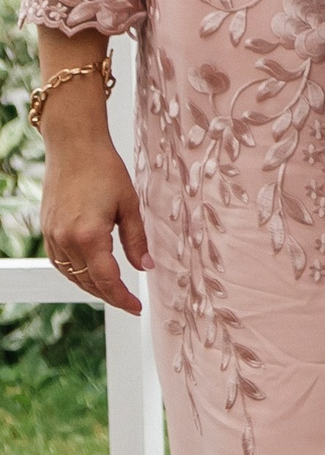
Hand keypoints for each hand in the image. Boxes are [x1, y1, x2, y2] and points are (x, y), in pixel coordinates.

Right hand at [37, 127, 151, 315]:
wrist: (74, 147)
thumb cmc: (106, 170)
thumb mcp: (130, 204)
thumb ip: (137, 240)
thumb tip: (146, 267)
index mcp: (90, 236)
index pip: (107, 279)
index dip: (122, 298)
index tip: (137, 307)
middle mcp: (66, 241)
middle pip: (88, 281)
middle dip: (109, 295)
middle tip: (129, 302)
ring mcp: (53, 237)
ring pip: (71, 275)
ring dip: (92, 286)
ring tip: (113, 290)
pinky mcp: (47, 230)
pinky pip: (61, 263)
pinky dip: (76, 272)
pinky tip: (90, 272)